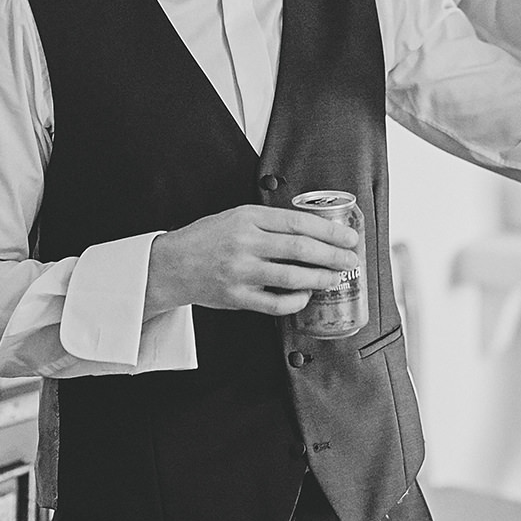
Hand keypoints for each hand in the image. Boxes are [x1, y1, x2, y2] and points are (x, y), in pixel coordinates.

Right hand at [146, 205, 361, 317]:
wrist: (170, 265)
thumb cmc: (207, 239)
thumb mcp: (236, 217)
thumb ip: (269, 222)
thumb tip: (312, 229)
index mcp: (247, 218)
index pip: (297, 222)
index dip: (328, 231)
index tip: (347, 236)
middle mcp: (245, 243)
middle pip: (300, 249)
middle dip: (333, 255)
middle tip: (350, 259)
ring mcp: (240, 272)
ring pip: (292, 277)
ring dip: (319, 278)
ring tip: (333, 277)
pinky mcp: (237, 297)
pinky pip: (275, 303)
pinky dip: (296, 300)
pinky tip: (305, 295)